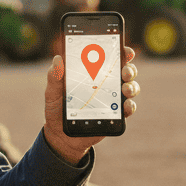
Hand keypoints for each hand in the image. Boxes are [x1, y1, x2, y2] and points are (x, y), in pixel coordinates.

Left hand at [42, 45, 138, 164]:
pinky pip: (128, 109)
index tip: (125, 50)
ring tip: (125, 89)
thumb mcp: (53, 92)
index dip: (121, 52)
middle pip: (125, 71)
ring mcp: (112, 99)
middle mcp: (107, 84)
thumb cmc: (57, 108)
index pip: (110, 58)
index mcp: (93, 73)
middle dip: (130, 69)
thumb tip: (58, 59)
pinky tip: (126, 105)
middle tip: (125, 71)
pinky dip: (130, 106)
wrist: (60, 135)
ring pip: (130, 88)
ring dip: (132, 86)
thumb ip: (55, 77)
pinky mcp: (115, 115)